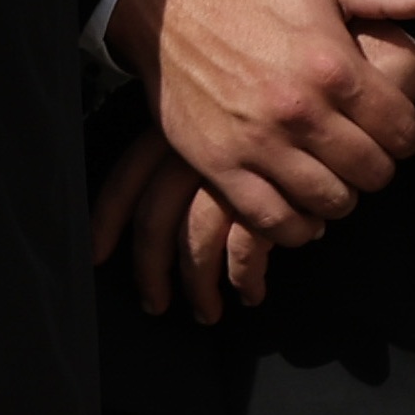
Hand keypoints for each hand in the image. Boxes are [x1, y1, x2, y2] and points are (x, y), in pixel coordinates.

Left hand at [86, 123, 274, 322]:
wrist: (318, 102)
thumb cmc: (264, 114)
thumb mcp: (213, 120)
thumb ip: (185, 152)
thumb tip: (157, 210)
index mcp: (171, 134)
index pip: (124, 181)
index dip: (105, 222)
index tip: (96, 254)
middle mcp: (192, 156)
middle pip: (153, 224)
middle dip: (150, 272)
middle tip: (154, 303)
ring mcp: (229, 179)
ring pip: (194, 246)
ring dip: (198, 288)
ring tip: (205, 312)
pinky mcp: (269, 200)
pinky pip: (245, 252)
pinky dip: (245, 280)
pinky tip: (250, 293)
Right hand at [110, 0, 414, 247]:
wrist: (165, 7)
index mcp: (333, 69)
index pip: (403, 132)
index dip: (405, 134)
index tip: (389, 128)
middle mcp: (299, 111)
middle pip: (372, 173)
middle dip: (375, 165)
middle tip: (359, 151)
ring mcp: (257, 142)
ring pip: (330, 201)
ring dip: (339, 194)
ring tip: (330, 175)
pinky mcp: (219, 164)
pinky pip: (274, 220)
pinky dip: (295, 225)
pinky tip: (299, 204)